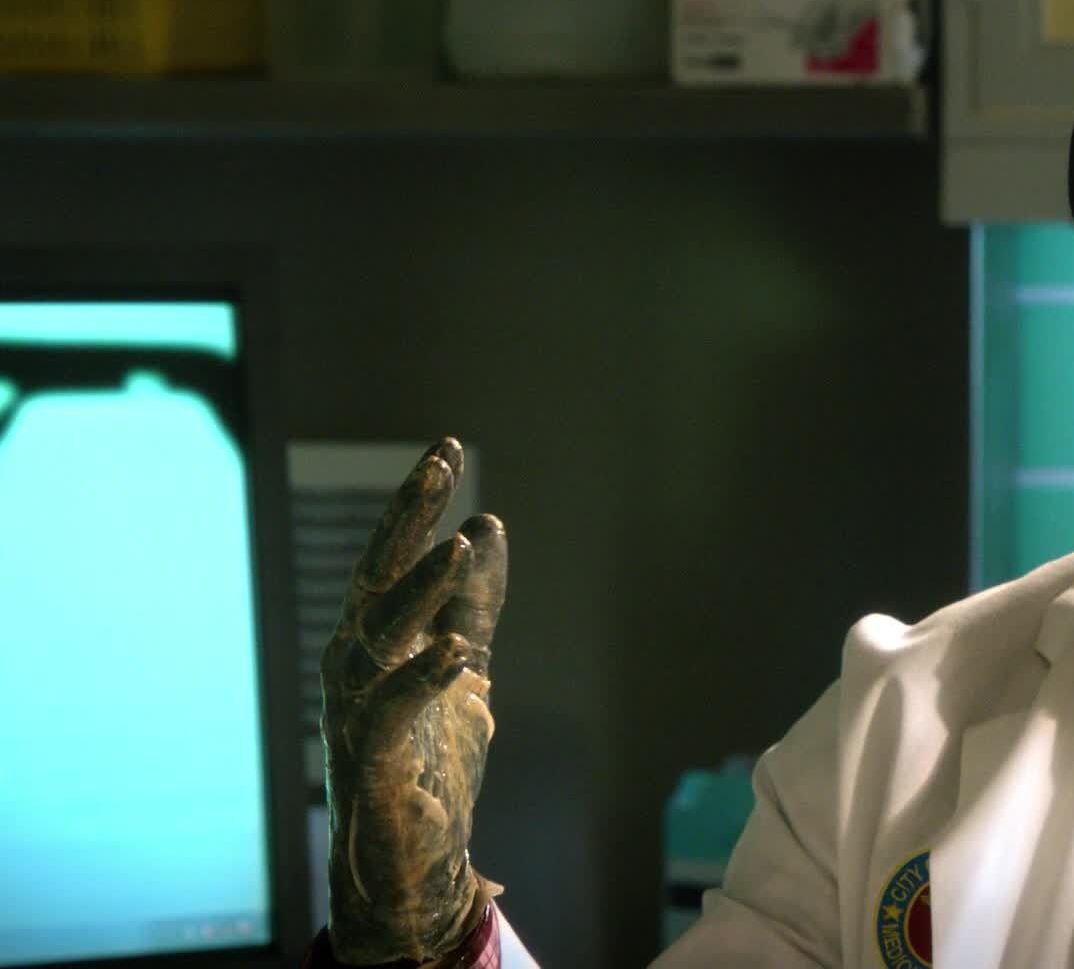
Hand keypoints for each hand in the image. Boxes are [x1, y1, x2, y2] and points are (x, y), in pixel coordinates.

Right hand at [320, 438, 507, 963]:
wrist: (415, 858)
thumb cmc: (432, 759)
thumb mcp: (462, 666)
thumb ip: (471, 603)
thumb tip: (488, 524)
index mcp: (372, 639)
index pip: (391, 556)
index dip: (416, 503)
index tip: (446, 447)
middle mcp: (353, 664)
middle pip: (374, 578)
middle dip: (405, 521)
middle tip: (438, 466)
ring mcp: (356, 711)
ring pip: (378, 635)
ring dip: (419, 590)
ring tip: (458, 546)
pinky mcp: (374, 762)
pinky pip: (393, 711)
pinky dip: (421, 678)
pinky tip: (454, 651)